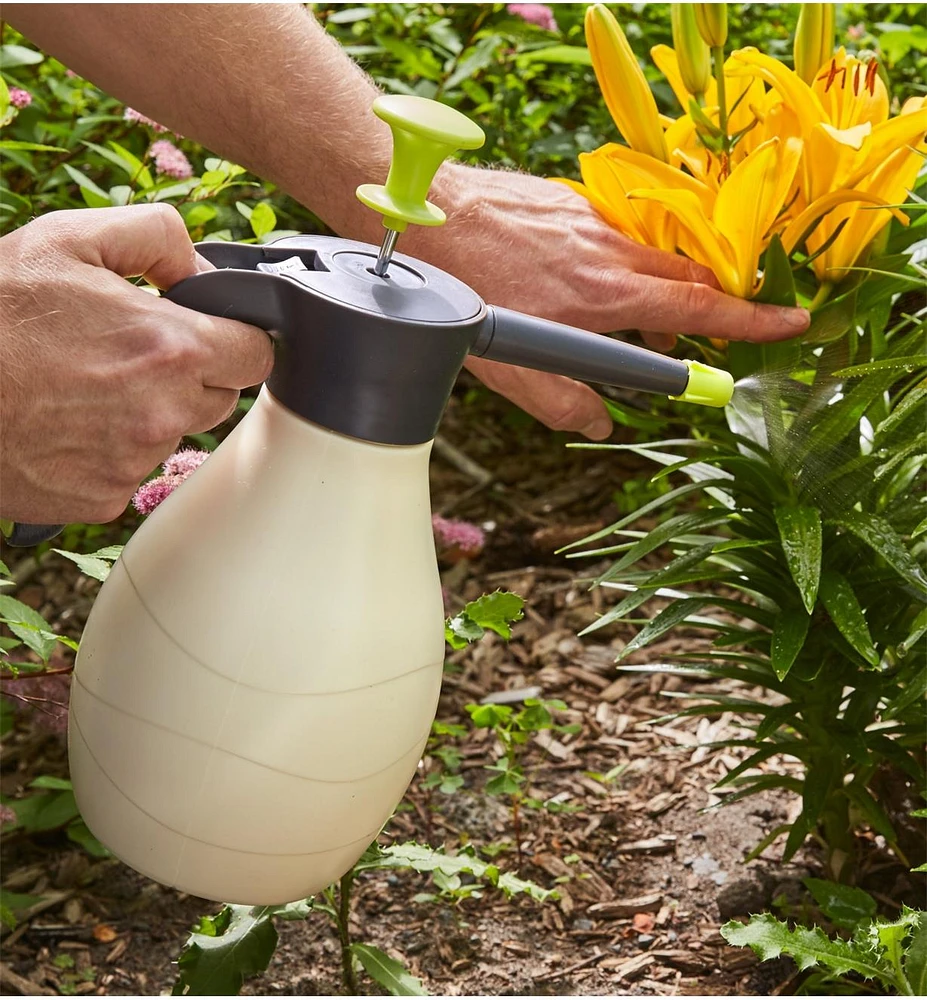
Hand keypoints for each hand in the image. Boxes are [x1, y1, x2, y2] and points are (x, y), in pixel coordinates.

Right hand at [0, 205, 273, 523]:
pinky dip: (108, 452)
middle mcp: (163, 412)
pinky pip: (129, 473)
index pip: (256, 356)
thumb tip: (202, 270)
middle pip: (220, 400)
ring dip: (146, 414)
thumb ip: (156, 236)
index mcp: (172, 347)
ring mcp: (133, 461)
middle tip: (131, 354)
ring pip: (172, 436)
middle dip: (191, 376)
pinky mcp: (101, 498)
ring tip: (84, 386)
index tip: (212, 334)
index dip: (236, 340)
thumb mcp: (69, 238)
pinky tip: (65, 424)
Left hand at [416, 166, 809, 439]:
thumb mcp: (511, 370)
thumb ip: (564, 403)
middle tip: (681, 342)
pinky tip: (573, 281)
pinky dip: (613, 264)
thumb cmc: (467, 293)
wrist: (426, 216)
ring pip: (646, 257)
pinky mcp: (567, 200)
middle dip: (699, 310)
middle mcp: (609, 249)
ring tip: (618, 323)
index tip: (791, 324)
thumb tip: (599, 423)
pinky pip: (610, 235)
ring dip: (649, 292)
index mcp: (607, 294)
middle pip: (683, 278)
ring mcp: (589, 218)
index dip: (750, 321)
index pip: (699, 308)